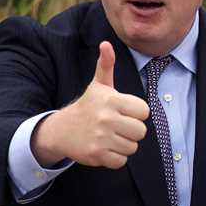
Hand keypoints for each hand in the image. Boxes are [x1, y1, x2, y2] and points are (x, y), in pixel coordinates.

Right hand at [31, 41, 149, 168]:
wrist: (61, 130)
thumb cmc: (87, 107)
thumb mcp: (98, 86)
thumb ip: (106, 65)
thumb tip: (106, 44)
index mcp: (111, 100)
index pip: (144, 112)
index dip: (136, 114)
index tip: (123, 112)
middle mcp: (106, 118)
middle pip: (141, 131)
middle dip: (131, 131)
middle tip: (117, 127)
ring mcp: (101, 137)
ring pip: (132, 147)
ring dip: (123, 145)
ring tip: (110, 137)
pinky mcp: (97, 154)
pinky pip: (121, 161)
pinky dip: (115, 158)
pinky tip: (105, 148)